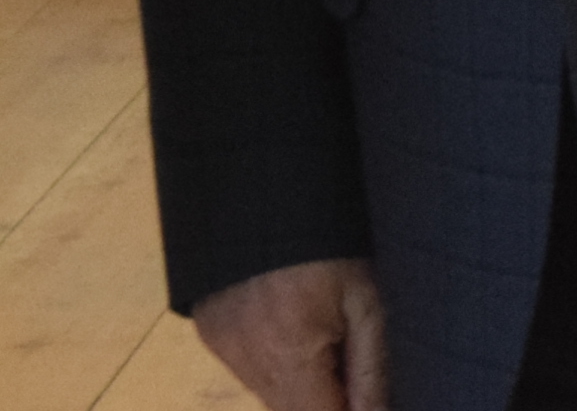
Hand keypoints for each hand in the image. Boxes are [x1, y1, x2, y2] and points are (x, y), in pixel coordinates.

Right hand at [193, 257, 388, 410]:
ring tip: (311, 331)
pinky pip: (245, 369)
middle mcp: (247, 359)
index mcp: (290, 353)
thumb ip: (370, 373)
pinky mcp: (207, 331)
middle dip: (321, 398)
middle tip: (339, 353)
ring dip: (294, 382)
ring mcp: (221, 346)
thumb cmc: (328, 246)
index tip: (358, 391)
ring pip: (266, 394)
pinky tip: (284, 324)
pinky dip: (269, 362)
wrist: (264, 187)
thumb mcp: (364, 303)